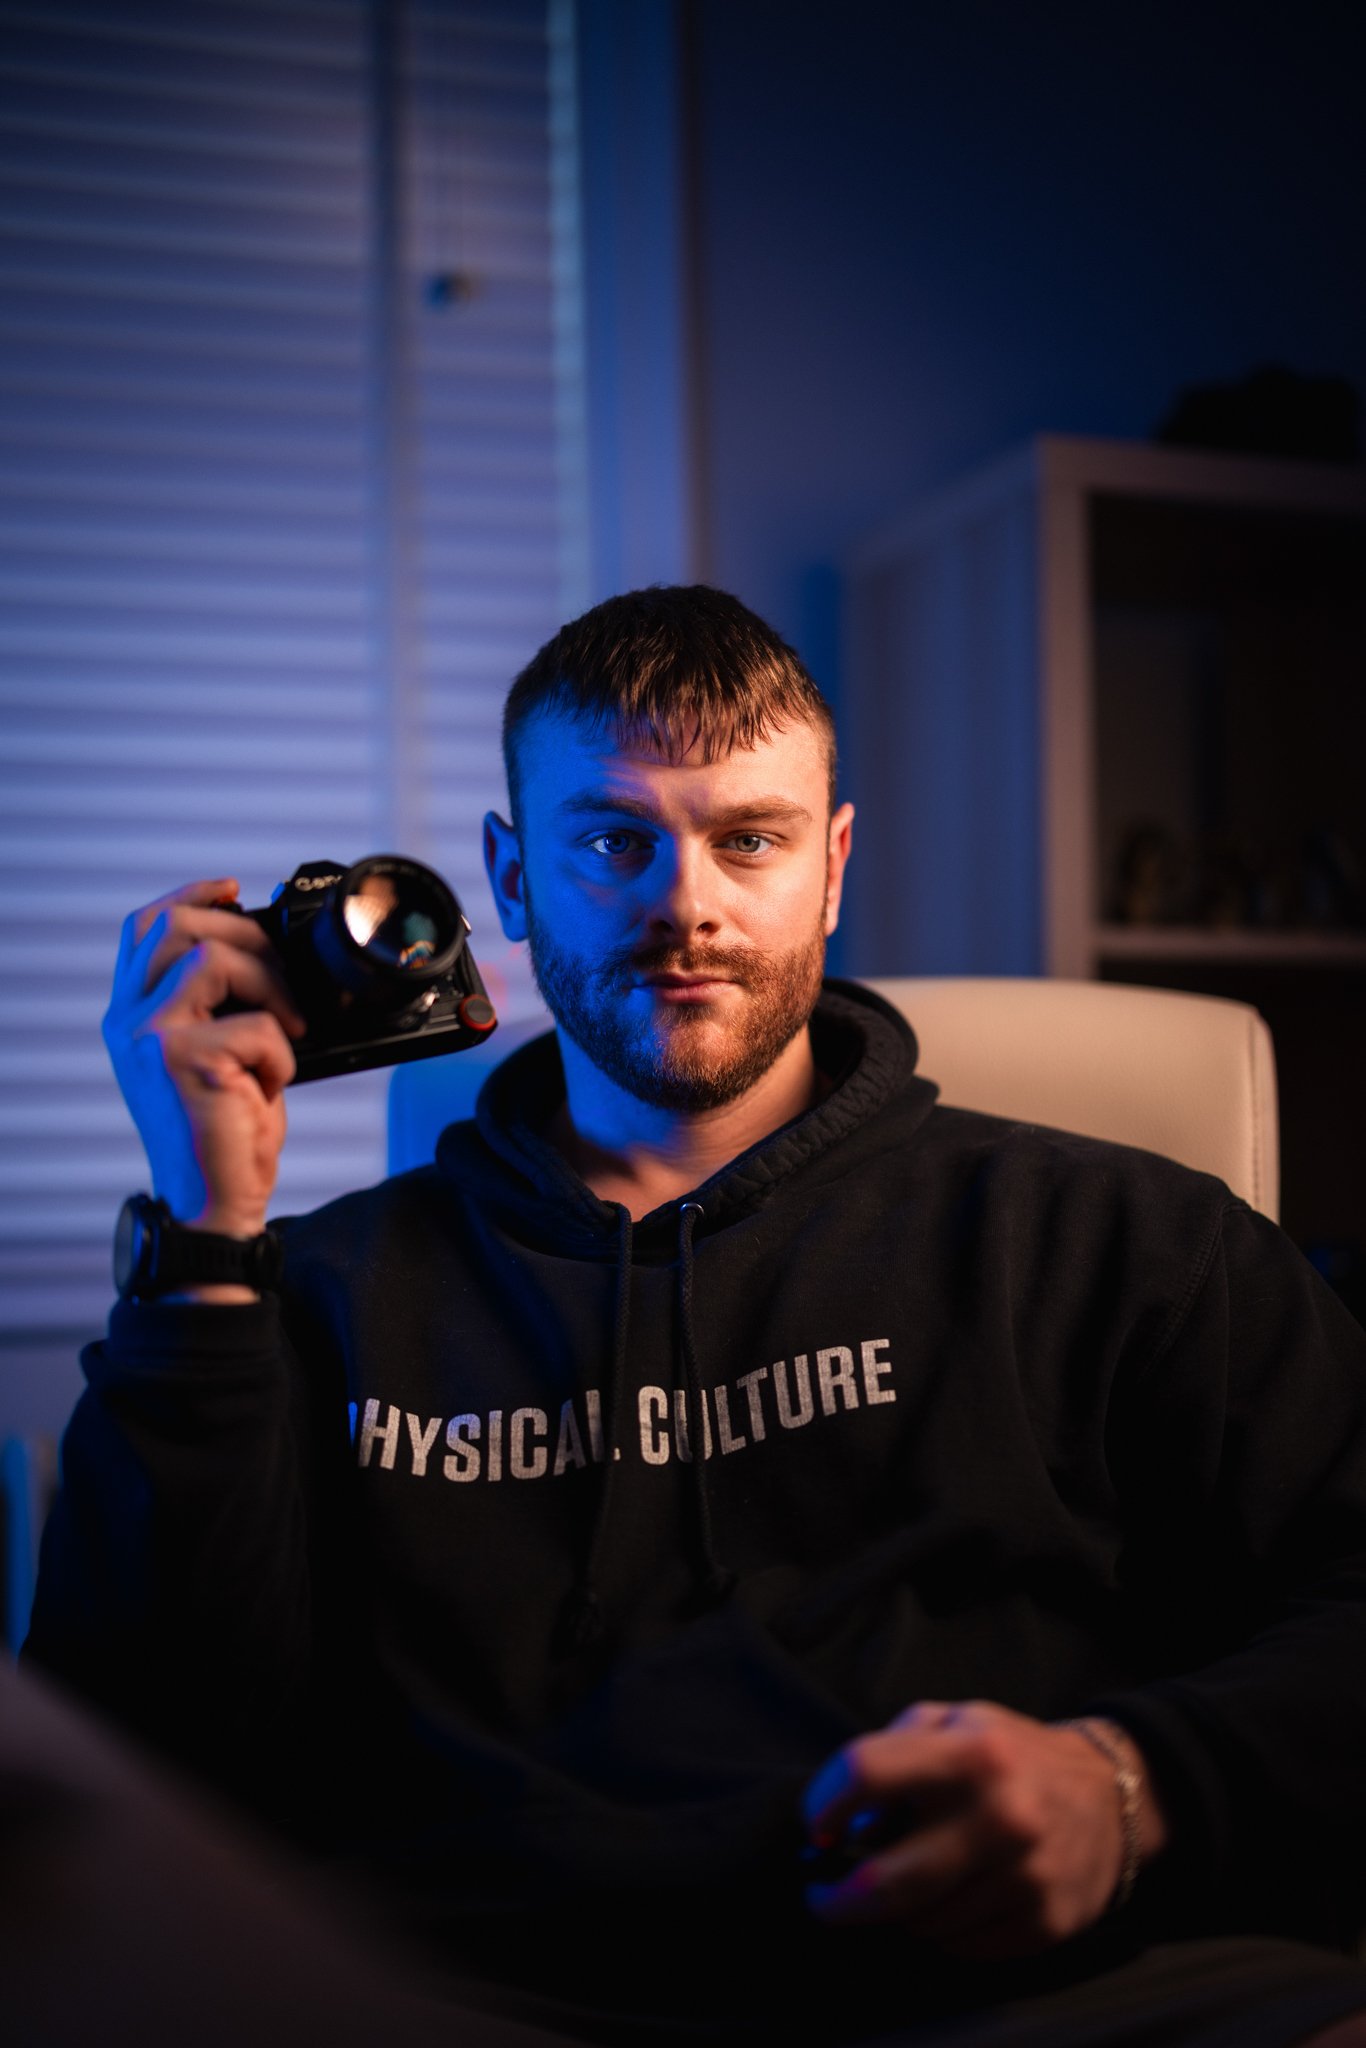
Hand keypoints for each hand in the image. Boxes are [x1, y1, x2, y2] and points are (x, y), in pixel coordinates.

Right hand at [103, 878, 305, 1239]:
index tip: (234, 889)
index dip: (189, 895)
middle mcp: (130, 1022)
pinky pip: (254, 1024)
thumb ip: (216, 1005)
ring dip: (269, 986)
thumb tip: (262, 953)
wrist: (215, 1201)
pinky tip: (272, 1084)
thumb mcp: (214, 1055)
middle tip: (280, 976)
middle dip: (245, 936)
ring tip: (285, 1029)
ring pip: (214, 959)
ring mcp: (151, 1039)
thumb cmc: (222, 1132)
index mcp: (132, 1016)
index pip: (144, 929)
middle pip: (175, 926)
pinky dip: (281, 1052)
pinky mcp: (185, 1061)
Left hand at [802, 1700, 1162, 1959]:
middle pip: (887, 1883)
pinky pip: (962, 1948)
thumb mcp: (955, 1720)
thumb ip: (895, 1751)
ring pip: (922, 1923)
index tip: (817, 1830)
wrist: (1109, 1795)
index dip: (824, 1804)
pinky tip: (951, 1902)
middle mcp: (1000, 1815)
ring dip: (899, 1913)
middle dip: (838, 1900)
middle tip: (824, 1898)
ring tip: (907, 1886)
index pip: (865, 1773)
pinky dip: (942, 1931)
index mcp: (970, 1751)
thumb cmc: (1009, 1755)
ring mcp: (1026, 1876)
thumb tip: (846, 1823)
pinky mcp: (1045, 1923)